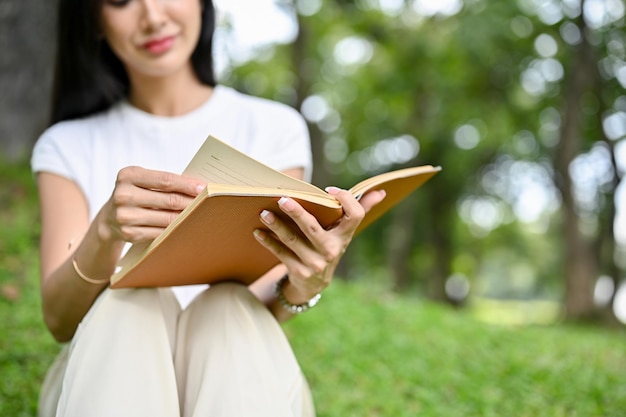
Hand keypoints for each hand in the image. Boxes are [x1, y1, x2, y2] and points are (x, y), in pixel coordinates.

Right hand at [102, 166, 205, 243]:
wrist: (110, 218)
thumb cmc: (136, 194)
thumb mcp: (143, 181)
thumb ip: (164, 181)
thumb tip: (199, 186)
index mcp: (128, 175)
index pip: (165, 180)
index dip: (187, 184)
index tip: (205, 187)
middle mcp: (123, 195)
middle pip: (169, 199)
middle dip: (192, 201)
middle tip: (210, 202)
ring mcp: (125, 216)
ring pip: (168, 218)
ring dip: (188, 216)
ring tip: (203, 213)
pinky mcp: (129, 234)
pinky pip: (161, 232)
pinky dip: (177, 229)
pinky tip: (188, 226)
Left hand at [254, 187, 385, 301]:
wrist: (315, 283)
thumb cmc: (330, 245)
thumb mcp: (344, 232)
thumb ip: (359, 209)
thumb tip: (380, 191)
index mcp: (345, 236)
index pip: (355, 216)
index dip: (345, 201)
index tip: (329, 190)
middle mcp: (332, 250)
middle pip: (313, 228)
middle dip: (297, 213)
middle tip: (283, 199)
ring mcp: (315, 263)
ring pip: (293, 241)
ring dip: (276, 226)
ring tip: (263, 213)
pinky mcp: (298, 271)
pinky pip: (280, 254)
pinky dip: (268, 241)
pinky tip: (258, 231)